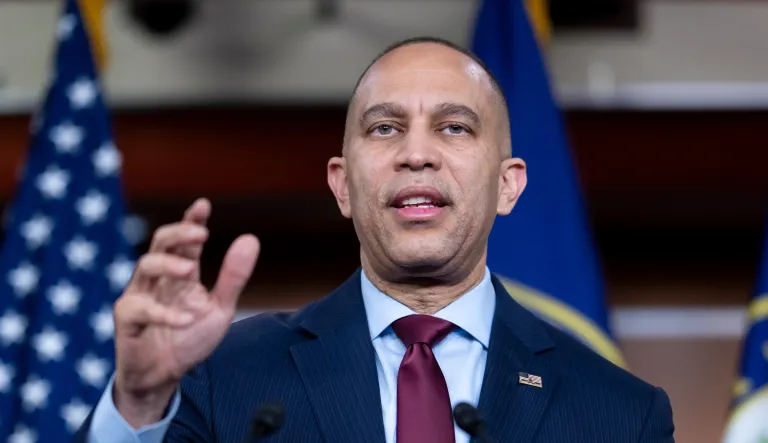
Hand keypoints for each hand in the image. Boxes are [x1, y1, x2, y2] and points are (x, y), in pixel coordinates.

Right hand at [112, 198, 259, 427]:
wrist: (164, 377)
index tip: (203, 205)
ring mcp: (139, 295)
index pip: (184, 240)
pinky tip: (185, 319)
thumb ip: (233, 277)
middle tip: (201, 233)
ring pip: (144, 266)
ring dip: (168, 264)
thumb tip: (251, 238)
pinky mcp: (127, 319)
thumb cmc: (189, 339)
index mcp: (181, 272)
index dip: (191, 221)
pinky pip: (139, 309)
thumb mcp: (220, 308)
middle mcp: (157, 278)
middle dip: (179, 232)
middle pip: (160, 243)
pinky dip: (163, 313)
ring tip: (190, 270)